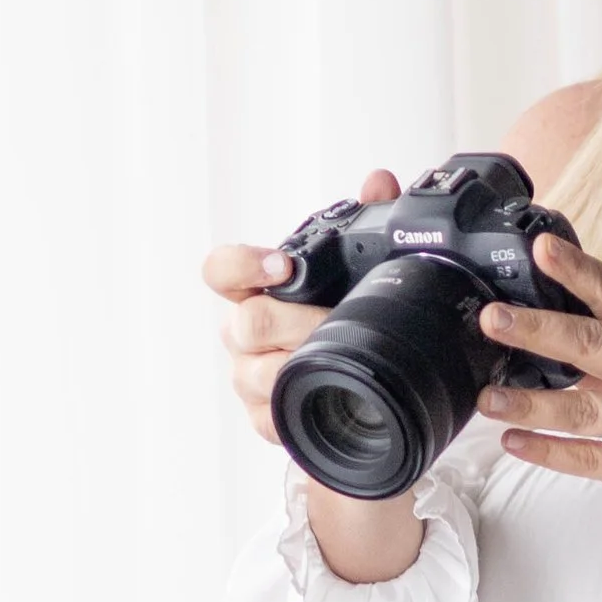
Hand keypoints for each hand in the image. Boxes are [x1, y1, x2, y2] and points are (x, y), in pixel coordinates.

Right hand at [202, 168, 398, 444]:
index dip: (242, 265)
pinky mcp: (263, 419)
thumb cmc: (348, 319)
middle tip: (338, 321)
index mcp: (257, 290)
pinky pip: (268, 419)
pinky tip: (326, 397)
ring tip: (342, 361)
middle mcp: (244, 333)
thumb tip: (379, 182)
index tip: (282, 266)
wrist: (371, 386)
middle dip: (298, 322)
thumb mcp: (363, 270)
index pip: (221, 270)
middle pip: (245, 324)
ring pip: (255, 373)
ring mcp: (249, 377)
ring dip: (302, 365)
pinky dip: (299, 409)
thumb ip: (370, 218)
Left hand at [476, 230, 601, 548]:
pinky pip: (598, 462)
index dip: (580, 270)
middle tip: (492, 318)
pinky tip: (516, 443)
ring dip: (532, 403)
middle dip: (540, 331)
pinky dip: (553, 452)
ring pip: (589, 409)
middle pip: (597, 347)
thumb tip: (569, 327)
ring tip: (487, 398)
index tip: (541, 248)